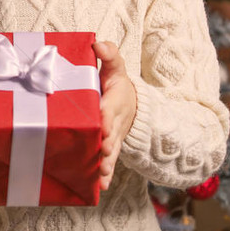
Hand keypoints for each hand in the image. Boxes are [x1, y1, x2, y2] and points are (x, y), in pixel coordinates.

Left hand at [93, 41, 136, 190]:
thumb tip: (98, 44)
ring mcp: (114, 137)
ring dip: (106, 163)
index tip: (102, 124)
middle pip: (112, 134)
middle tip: (103, 149)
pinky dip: (106, 174)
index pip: (109, 108)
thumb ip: (109, 55)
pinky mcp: (110, 148)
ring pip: (111, 152)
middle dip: (107, 143)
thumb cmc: (114, 83)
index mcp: (114, 100)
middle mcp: (115, 122)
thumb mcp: (116, 67)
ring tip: (101, 174)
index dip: (106, 116)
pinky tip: (100, 186)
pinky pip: (109, 162)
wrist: (130, 103)